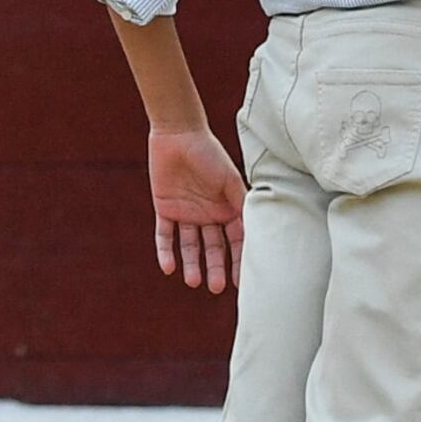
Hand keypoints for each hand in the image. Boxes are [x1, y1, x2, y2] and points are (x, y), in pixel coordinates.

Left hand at [148, 128, 245, 293]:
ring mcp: (187, 213)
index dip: (238, 261)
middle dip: (215, 267)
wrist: (178, 134)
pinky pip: (165, 235)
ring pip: (190, 245)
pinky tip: (168, 267)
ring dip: (191, 264)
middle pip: (213, 248)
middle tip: (216, 287)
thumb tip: (255, 234)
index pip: (236, 241)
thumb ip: (241, 205)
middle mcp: (209, 215)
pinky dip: (166, 251)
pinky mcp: (165, 209)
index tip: (240, 282)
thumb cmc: (210, 154)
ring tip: (194, 281)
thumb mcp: (230, 181)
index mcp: (227, 208)